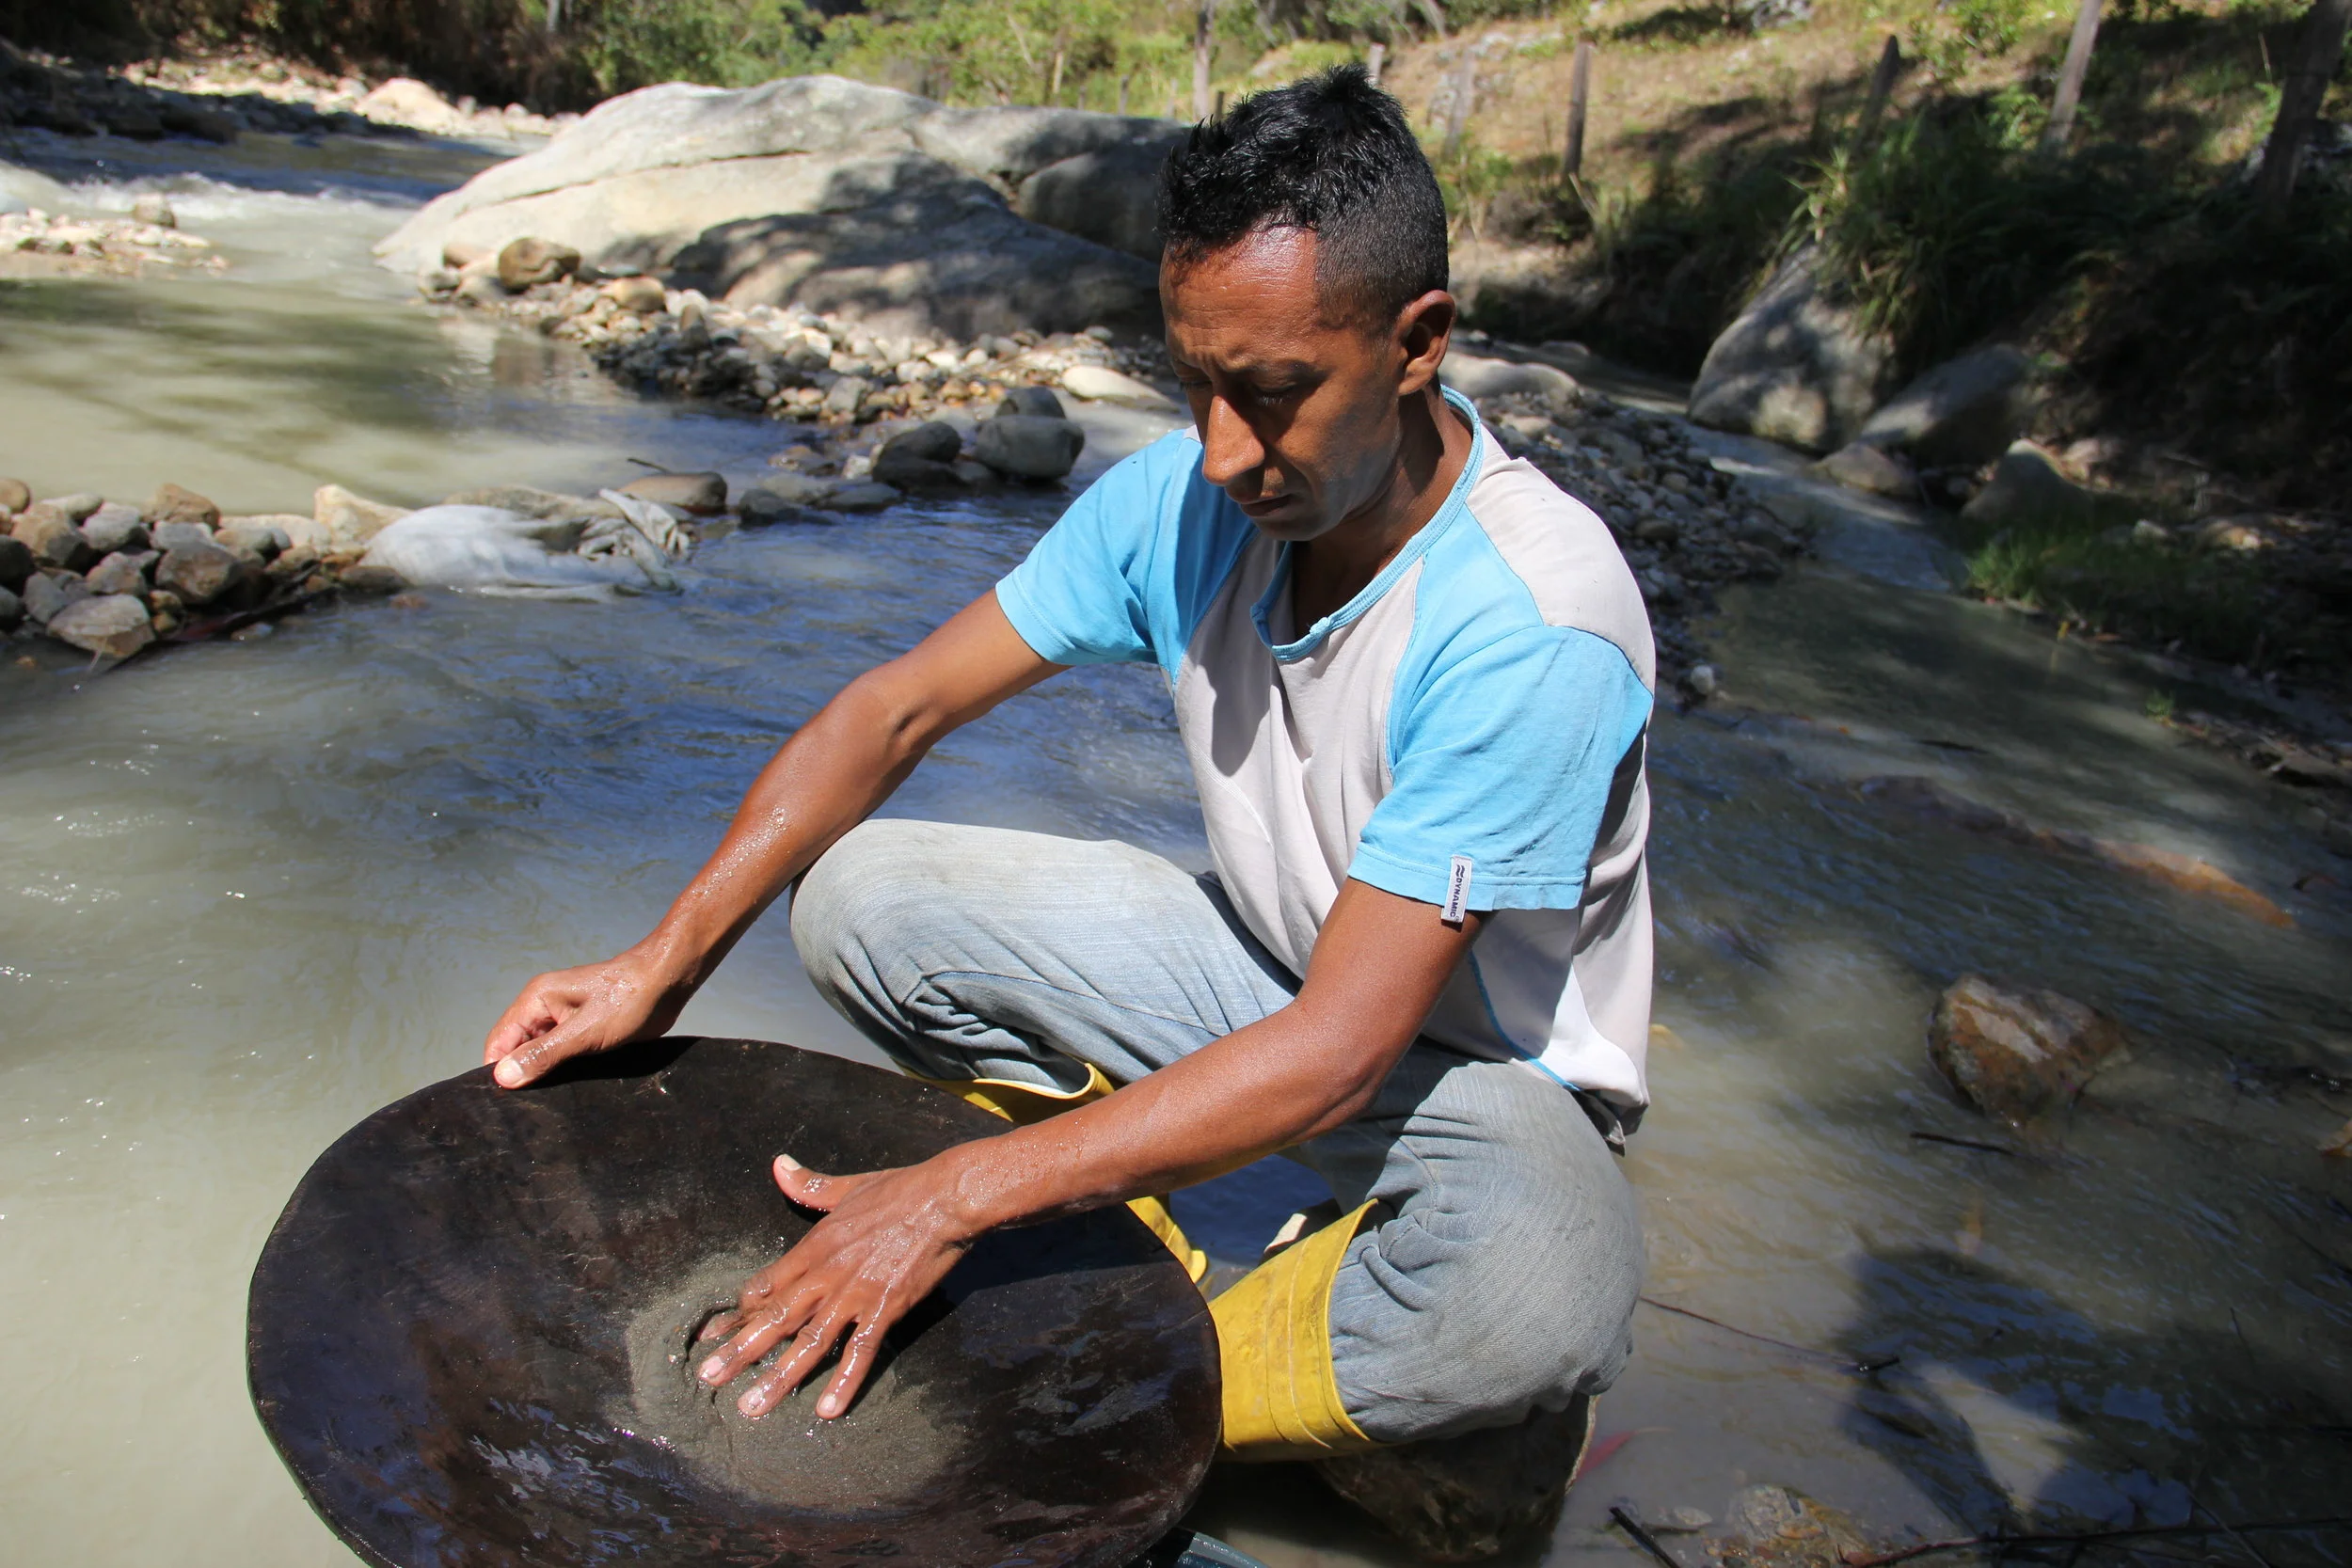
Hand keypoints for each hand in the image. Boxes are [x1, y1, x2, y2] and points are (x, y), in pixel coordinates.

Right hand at [481, 949, 689, 1087]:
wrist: (667, 983)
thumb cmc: (629, 999)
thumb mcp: (584, 1032)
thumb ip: (543, 1054)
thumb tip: (503, 1076)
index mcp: (536, 999)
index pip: (499, 1041)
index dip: (496, 1070)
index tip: (500, 1103)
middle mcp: (544, 1007)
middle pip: (516, 1048)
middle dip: (519, 1075)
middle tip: (524, 1110)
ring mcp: (563, 1018)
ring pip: (538, 1053)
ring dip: (540, 1074)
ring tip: (543, 1103)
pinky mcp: (581, 1029)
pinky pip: (559, 1053)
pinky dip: (559, 1070)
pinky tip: (565, 1089)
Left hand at [694, 1152, 980, 1419]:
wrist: (946, 1198)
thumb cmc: (900, 1189)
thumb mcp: (849, 1187)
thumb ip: (810, 1185)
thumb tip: (779, 1165)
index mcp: (814, 1246)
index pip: (765, 1286)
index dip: (740, 1313)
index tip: (714, 1335)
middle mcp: (826, 1274)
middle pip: (774, 1317)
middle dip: (739, 1350)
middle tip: (708, 1378)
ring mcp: (854, 1294)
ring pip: (808, 1342)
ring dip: (778, 1375)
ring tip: (752, 1406)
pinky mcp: (885, 1308)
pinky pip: (860, 1351)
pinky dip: (844, 1380)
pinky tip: (828, 1409)